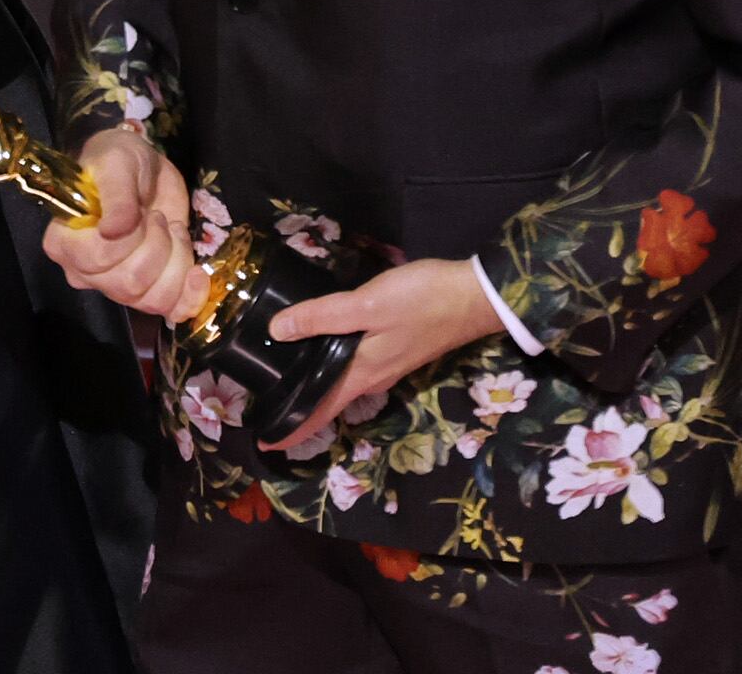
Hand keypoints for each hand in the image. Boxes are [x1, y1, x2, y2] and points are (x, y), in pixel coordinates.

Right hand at [43, 127, 213, 322]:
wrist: (145, 171)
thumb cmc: (119, 161)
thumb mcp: (117, 165)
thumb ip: (116, 197)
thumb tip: (112, 232)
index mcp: (64, 241)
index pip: (97, 259)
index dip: (129, 240)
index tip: (142, 212)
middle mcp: (84, 272)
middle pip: (129, 283)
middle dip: (158, 247)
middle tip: (159, 217)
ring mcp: (115, 286)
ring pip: (152, 300)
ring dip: (176, 262)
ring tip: (173, 232)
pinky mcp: (147, 291)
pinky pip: (171, 311)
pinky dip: (191, 296)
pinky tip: (197, 273)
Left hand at [260, 257, 505, 449]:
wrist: (477, 296)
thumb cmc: (422, 301)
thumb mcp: (367, 304)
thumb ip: (322, 317)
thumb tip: (277, 331)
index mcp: (364, 374)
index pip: (322, 411)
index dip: (294, 429)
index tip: (265, 444)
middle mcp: (375, 378)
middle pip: (331, 401)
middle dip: (300, 408)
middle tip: (265, 404)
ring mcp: (388, 365)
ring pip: (343, 383)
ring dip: (317, 387)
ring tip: (285, 377)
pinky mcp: (397, 348)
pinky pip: (356, 366)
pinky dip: (334, 366)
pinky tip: (321, 348)